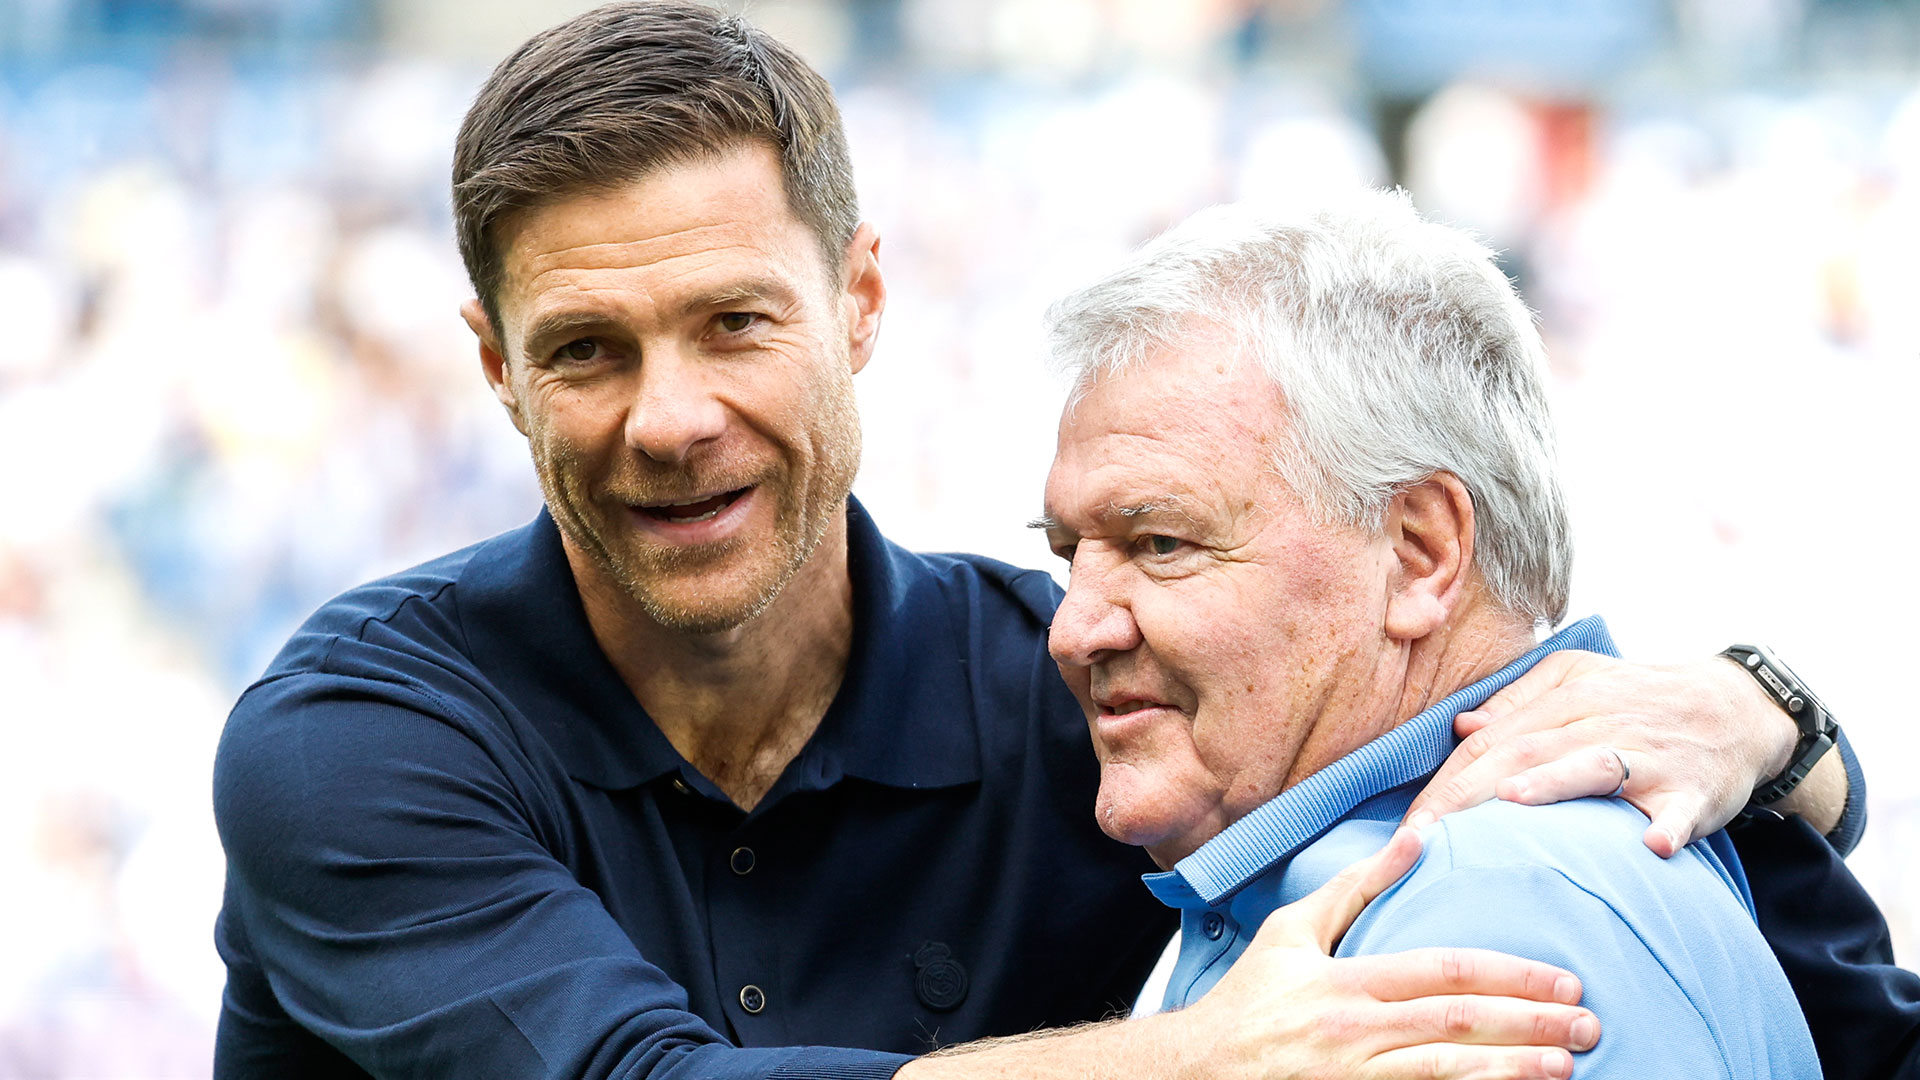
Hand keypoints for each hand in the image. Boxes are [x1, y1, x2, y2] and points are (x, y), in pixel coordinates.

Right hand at [1182, 827, 1597, 1079]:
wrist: (1201, 1069)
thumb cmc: (1250, 996)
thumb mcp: (1292, 930)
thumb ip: (1357, 885)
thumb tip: (1416, 834)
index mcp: (1345, 981)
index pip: (1441, 972)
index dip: (1507, 974)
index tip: (1561, 979)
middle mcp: (1354, 1030)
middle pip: (1456, 1023)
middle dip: (1529, 1022)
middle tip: (1588, 1022)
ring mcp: (1356, 1077)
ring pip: (1447, 1072)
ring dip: (1512, 1068)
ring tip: (1566, 1064)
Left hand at [1403, 651, 1798, 857]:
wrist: (1740, 706)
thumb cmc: (1642, 699)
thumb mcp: (1580, 681)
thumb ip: (1520, 701)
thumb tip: (1463, 726)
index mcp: (1566, 700)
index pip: (1491, 741)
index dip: (1446, 779)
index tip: (1409, 823)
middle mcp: (1600, 723)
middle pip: (1524, 753)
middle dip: (1470, 793)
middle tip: (1426, 835)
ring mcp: (1648, 756)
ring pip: (1594, 764)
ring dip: (1555, 783)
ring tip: (1513, 802)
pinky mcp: (1694, 788)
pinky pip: (1682, 808)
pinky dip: (1670, 825)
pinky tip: (1653, 845)